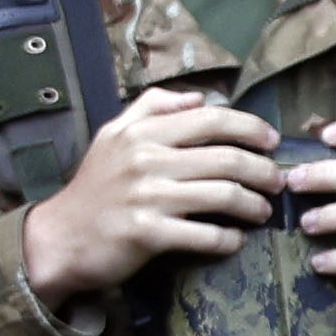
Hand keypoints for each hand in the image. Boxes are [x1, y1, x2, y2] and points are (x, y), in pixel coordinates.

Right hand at [16, 87, 283, 303]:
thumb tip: (198, 97)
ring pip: (224, 195)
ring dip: (254, 205)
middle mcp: (145, 160)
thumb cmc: (94, 186)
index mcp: (141, 133)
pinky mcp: (147, 233)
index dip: (251, 128)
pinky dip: (229, 239)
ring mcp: (146, 197)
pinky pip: (207, 235)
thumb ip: (152, 108)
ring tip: (262, 211)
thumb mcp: (113, 136)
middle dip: (264, 171)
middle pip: (227, 159)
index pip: (211, 119)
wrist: (58, 238)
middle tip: (278, 182)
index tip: (272, 142)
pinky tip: (235, 238)